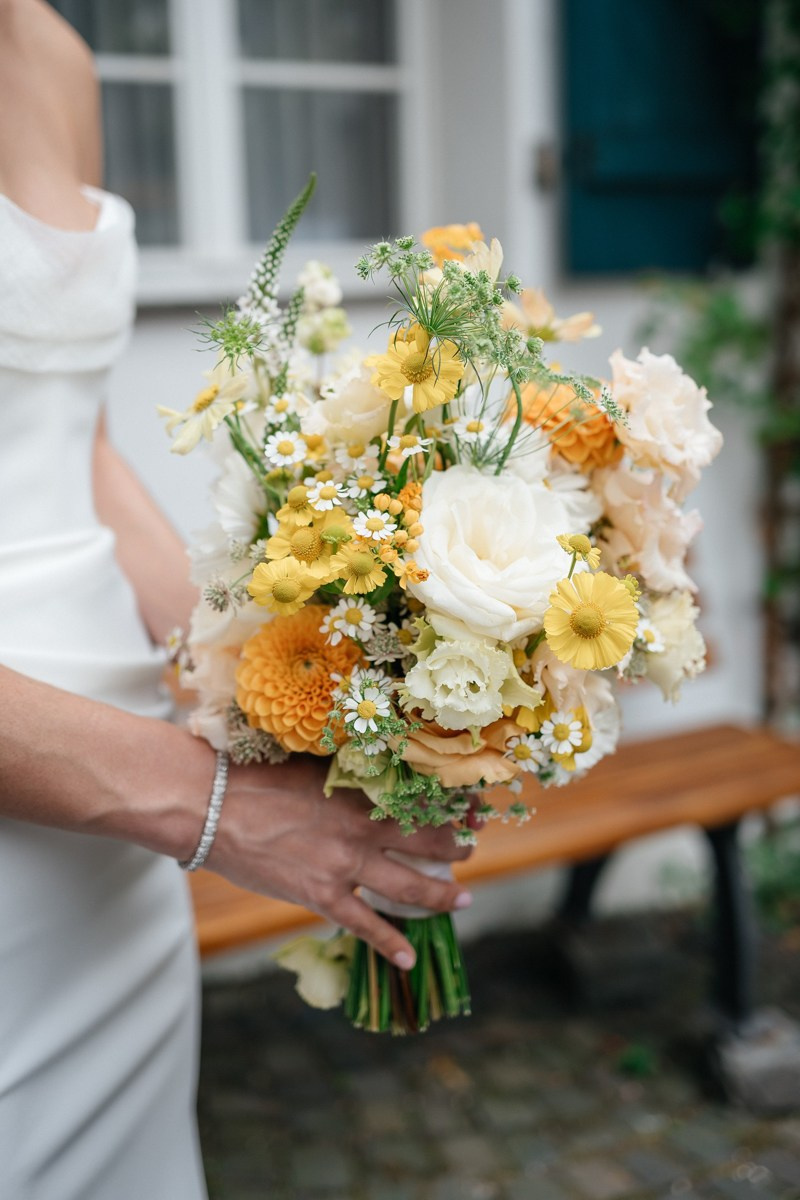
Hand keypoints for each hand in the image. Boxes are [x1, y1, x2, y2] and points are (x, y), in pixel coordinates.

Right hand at [207, 756, 473, 968]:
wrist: (211, 806)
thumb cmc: (254, 777)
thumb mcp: (311, 765)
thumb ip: (346, 774)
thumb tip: (370, 773)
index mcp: (361, 792)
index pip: (422, 800)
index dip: (452, 807)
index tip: (471, 808)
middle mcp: (362, 830)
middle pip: (427, 843)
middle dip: (455, 848)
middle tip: (470, 851)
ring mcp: (344, 866)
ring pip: (409, 886)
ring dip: (441, 895)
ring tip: (462, 899)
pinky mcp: (321, 896)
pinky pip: (365, 925)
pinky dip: (389, 944)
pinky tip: (408, 959)